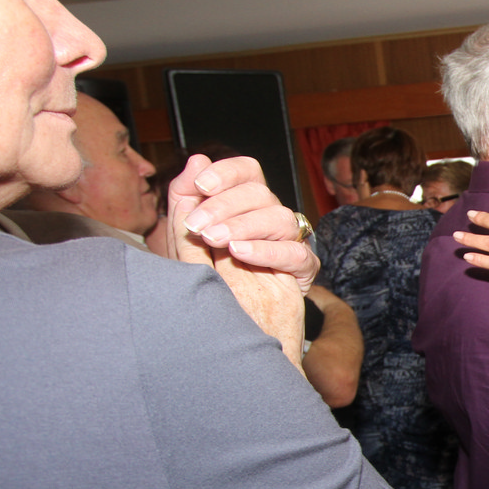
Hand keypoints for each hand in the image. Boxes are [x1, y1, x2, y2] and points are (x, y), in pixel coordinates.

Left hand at [168, 154, 305, 366]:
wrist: (229, 327)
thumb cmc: (207, 278)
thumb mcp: (186, 240)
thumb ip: (186, 201)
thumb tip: (195, 161)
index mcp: (244, 204)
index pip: (246, 172)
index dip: (227, 172)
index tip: (200, 185)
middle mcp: (269, 216)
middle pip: (260, 192)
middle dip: (224, 205)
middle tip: (197, 225)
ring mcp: (289, 241)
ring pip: (279, 216)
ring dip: (243, 225)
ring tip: (216, 241)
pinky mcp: (302, 268)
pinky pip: (295, 252)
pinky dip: (266, 250)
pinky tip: (239, 253)